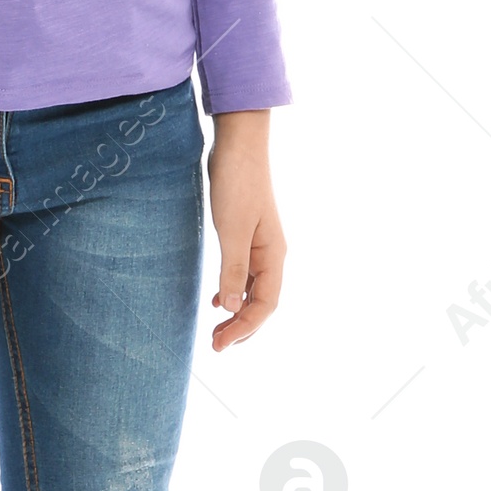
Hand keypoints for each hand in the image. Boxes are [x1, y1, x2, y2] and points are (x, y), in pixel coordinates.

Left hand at [207, 110, 284, 350]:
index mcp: (274, 255)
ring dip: (237, 313)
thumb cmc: (237, 184)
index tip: (220, 344)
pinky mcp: (246, 234)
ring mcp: (260, 245)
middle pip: (262, 302)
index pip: (265, 305)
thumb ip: (233, 271)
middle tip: (216, 345)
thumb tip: (232, 310)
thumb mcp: (232, 231)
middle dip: (242, 327)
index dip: (245, 328)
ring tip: (218, 330)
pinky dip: (233, 291)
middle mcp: (271, 254)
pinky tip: (218, 300)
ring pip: (253, 290)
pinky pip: (244, 273)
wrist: (239, 145)